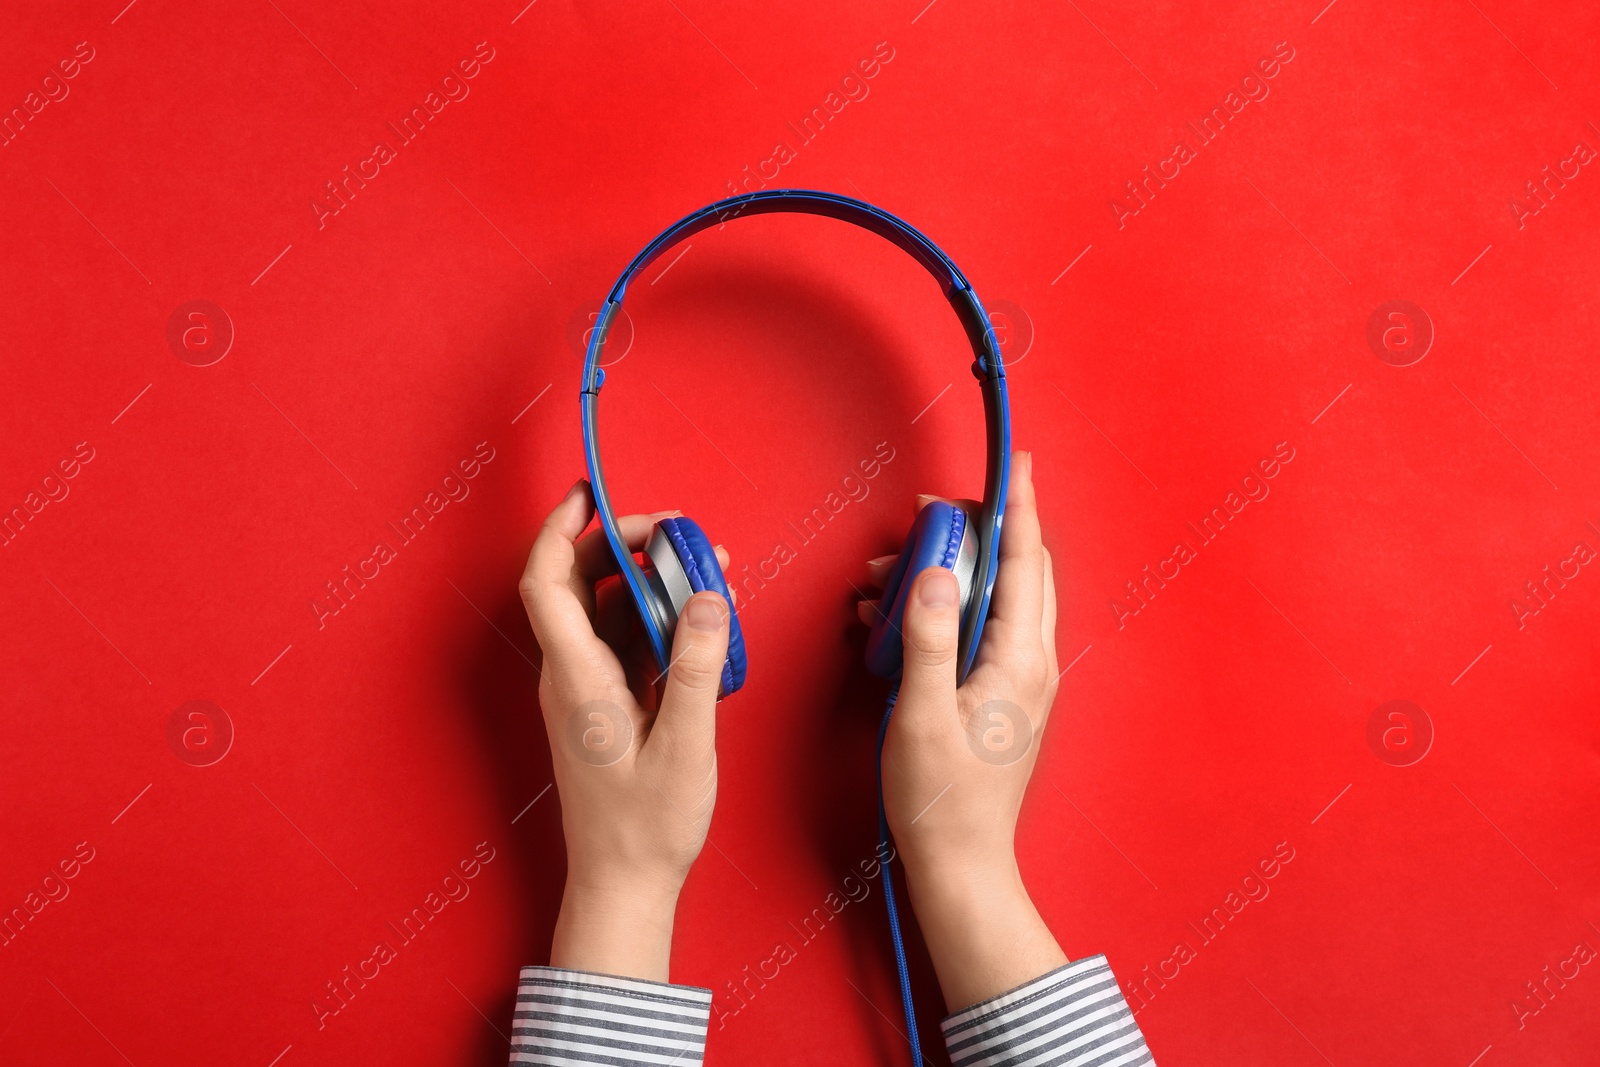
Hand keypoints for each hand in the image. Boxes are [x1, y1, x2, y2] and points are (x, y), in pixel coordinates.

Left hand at [519, 479, 732, 981]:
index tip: (591, 494)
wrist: (624, 884)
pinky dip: (656, 621)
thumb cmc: (646, 826)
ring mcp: (587, 692)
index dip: (560, 530)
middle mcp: (571, 678)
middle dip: (619, 545)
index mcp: (577, 680)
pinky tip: (700, 619)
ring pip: (606, 613)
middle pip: (577, 586)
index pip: (547, 583)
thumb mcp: (684, 744)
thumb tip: (708, 597)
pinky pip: (624, 644)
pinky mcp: (606, 707)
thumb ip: (695, 666)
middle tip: (674, 530)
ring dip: (646, 583)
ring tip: (702, 567)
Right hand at [857, 450, 1067, 1009]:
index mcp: (1020, 661)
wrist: (961, 863)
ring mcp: (1020, 680)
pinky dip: (942, 611)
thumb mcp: (921, 714)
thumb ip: (928, 639)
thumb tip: (935, 573)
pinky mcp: (1001, 696)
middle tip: (924, 517)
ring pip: (994, 599)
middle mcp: (1031, 663)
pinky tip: (893, 619)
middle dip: (971, 533)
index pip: (1024, 562)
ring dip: (945, 575)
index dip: (1016, 506)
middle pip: (1017, 571)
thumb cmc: (940, 799)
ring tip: (883, 578)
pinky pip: (979, 630)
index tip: (1014, 463)